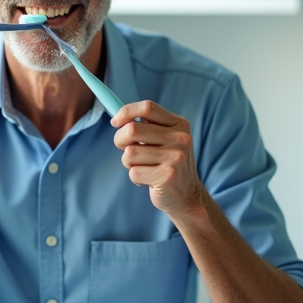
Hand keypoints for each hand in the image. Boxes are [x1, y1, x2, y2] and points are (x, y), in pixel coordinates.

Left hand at [112, 100, 204, 220]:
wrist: (187, 196)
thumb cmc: (167, 165)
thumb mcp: (164, 140)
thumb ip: (146, 127)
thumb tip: (117, 120)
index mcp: (179, 124)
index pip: (147, 107)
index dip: (126, 112)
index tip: (115, 122)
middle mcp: (180, 138)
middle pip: (133, 129)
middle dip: (120, 140)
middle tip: (125, 150)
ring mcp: (175, 157)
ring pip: (130, 153)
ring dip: (129, 163)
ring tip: (143, 167)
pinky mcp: (167, 176)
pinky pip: (134, 172)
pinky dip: (135, 178)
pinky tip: (149, 180)